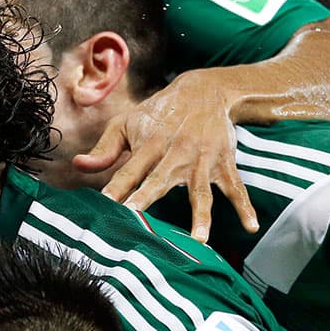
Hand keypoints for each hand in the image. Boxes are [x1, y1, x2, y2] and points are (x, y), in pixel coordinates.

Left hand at [74, 71, 258, 242]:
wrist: (203, 90)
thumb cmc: (158, 113)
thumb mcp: (127, 123)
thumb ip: (105, 149)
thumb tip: (78, 165)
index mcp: (148, 146)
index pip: (128, 172)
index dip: (116, 189)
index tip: (104, 208)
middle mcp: (174, 154)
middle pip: (159, 182)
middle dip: (148, 200)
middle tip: (137, 223)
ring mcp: (202, 161)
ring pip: (201, 192)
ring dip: (201, 216)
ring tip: (200, 240)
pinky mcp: (223, 163)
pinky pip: (236, 188)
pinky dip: (245, 207)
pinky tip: (251, 227)